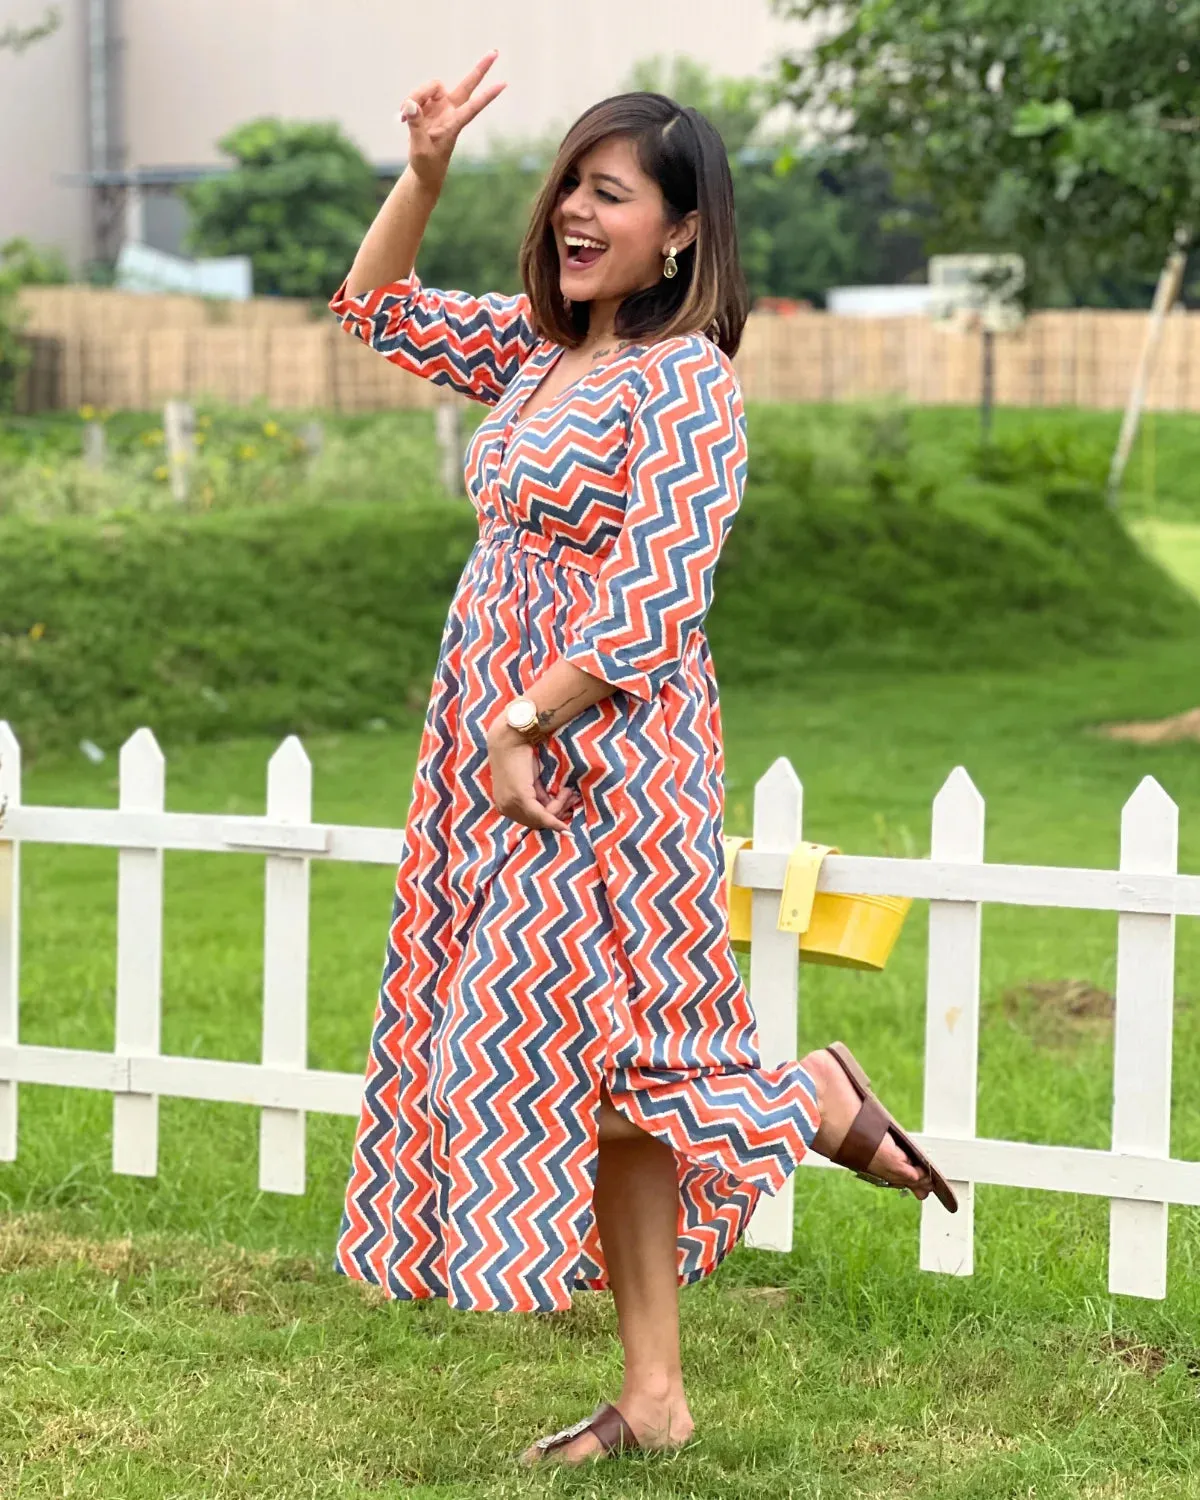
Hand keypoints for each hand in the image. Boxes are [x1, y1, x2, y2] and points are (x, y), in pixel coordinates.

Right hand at [398, 50, 506, 190]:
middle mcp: (450, 111)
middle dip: (480, 69)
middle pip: (467, 84)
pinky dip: (408, 104)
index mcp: (454, 125)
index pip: (473, 107)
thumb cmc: (427, 164)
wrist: (424, 171)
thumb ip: (416, 126)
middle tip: (495, 52)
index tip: (504, 84)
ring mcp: (439, 107)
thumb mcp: (420, 148)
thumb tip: (410, 105)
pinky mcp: (427, 107)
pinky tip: (402, 120)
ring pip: (430, 86)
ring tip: (404, 118)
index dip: (487, 96)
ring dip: (416, 95)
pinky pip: (417, 95)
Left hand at [486, 726, 580, 832]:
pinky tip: (567, 824)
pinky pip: (542, 816)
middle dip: (558, 812)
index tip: (568, 808)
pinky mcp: (519, 798)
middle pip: (538, 823)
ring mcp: (510, 805)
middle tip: (572, 795)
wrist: (511, 738)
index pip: (531, 820)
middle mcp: (505, 809)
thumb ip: (539, 797)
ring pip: (542, 819)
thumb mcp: (531, 782)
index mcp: (504, 806)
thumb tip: (554, 811)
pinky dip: (555, 821)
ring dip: (559, 807)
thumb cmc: (520, 755)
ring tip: (568, 791)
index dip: (551, 818)